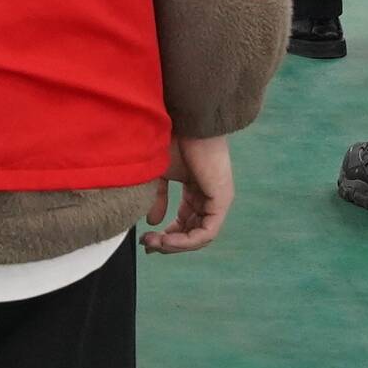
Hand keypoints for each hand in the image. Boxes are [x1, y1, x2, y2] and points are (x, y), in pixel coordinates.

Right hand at [140, 129, 239, 252]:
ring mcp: (218, 199)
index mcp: (196, 191)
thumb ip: (157, 199)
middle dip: (169, 243)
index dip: (166, 236)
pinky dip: (186, 241)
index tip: (146, 240)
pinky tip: (167, 239)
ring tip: (154, 243)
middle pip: (192, 233)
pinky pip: (207, 232)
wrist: (185, 121)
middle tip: (148, 246)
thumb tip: (153, 224)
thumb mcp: (159, 175)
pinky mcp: (222, 200)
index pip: (186, 223)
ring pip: (200, 237)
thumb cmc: (171, 140)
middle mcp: (209, 197)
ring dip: (175, 245)